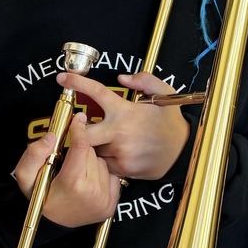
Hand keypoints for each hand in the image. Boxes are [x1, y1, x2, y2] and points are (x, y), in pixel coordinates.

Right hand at [14, 113, 121, 226]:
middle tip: (68, 157)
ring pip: (103, 163)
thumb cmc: (37, 197)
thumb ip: (34, 154)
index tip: (78, 118)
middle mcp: (93, 192)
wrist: (51, 224)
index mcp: (73, 183)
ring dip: (91, 161)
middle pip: (92, 154)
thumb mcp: (25, 177)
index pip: (81, 147)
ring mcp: (105, 200)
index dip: (79, 130)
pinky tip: (87, 179)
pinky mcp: (112, 204)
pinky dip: (100, 173)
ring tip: (76, 171)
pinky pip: (111, 176)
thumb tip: (51, 136)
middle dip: (80, 150)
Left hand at [58, 71, 189, 179]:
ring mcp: (120, 153)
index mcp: (124, 111)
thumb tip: (122, 78)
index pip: (95, 93)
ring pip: (94, 149)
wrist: (185, 151)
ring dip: (96, 144)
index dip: (76, 83)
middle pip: (82, 134)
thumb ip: (143, 80)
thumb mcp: (163, 93)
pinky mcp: (124, 168)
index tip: (61, 78)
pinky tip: (120, 151)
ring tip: (112, 139)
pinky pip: (105, 163)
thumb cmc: (170, 121)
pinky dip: (107, 157)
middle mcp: (119, 133)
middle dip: (78, 130)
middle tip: (83, 125)